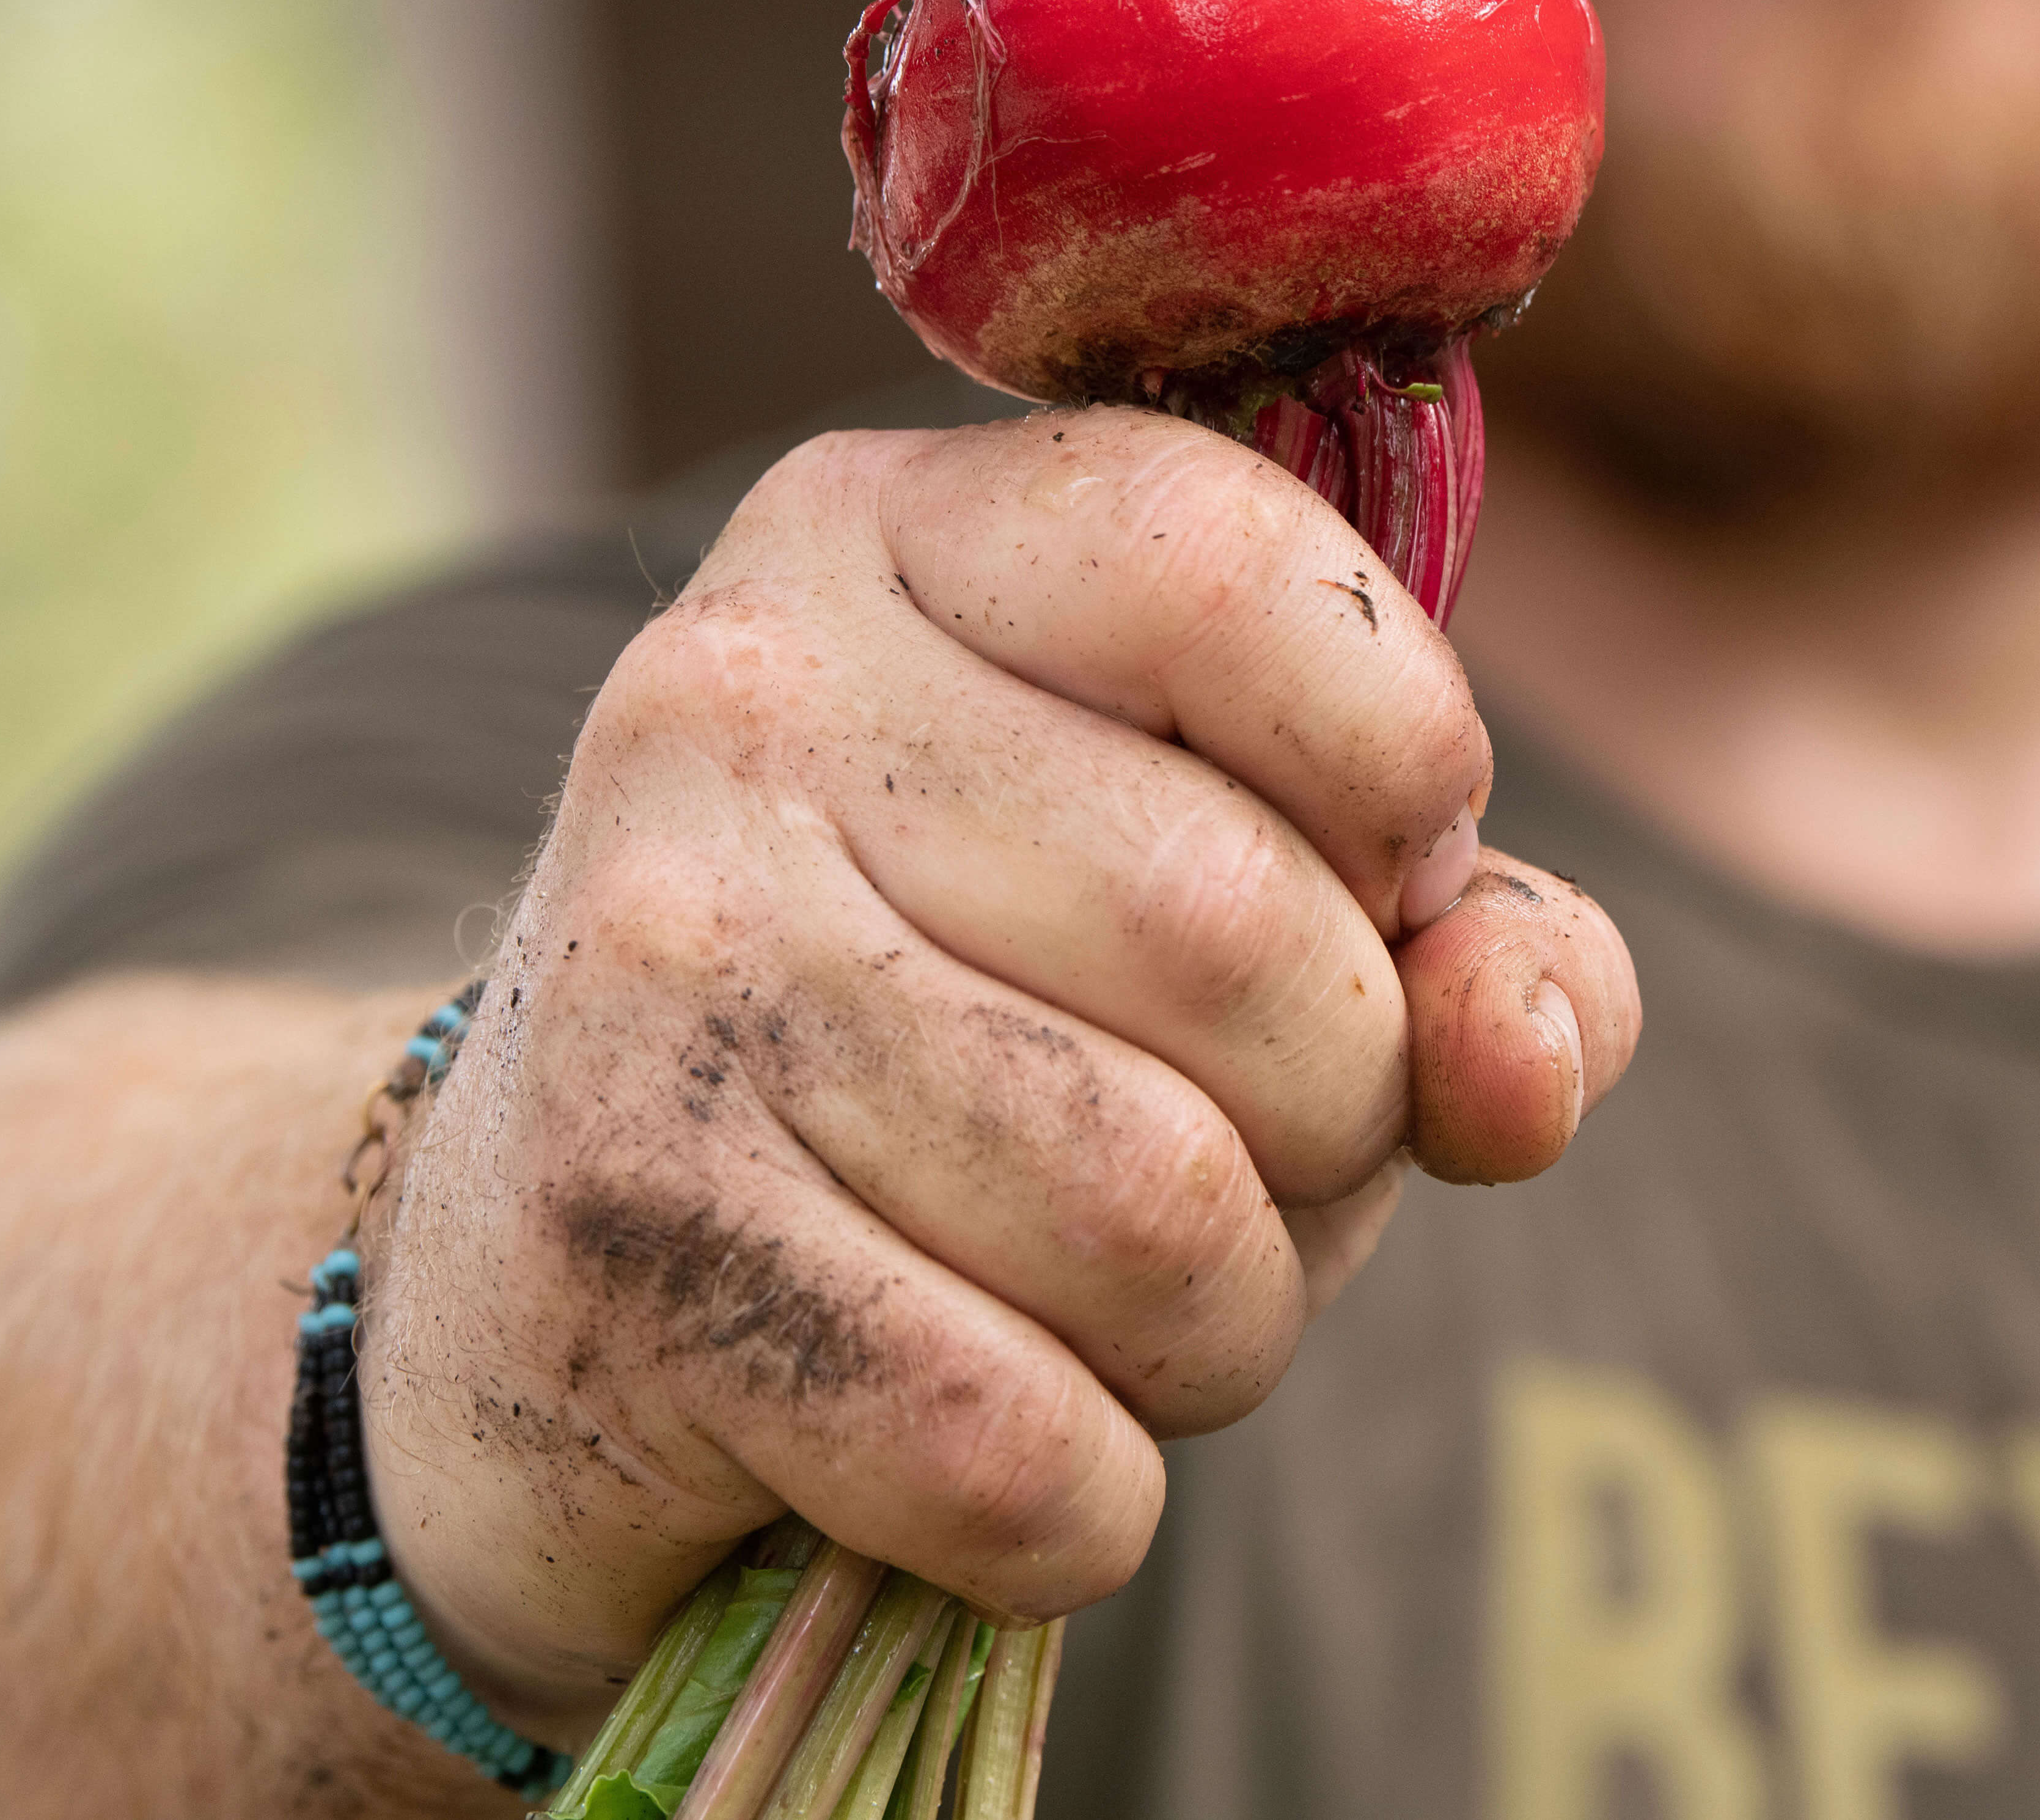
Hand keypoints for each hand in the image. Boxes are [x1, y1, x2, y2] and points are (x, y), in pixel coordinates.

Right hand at [351, 407, 1641, 1730]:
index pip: (1239, 565)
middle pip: (1249, 935)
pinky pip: (1017, 1438)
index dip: (1395, 777)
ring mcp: (658, 956)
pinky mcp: (619, 1230)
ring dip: (1219, 1331)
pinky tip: (989, 1444)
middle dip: (1329, 1127)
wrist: (512, 1315)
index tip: (1349, 888)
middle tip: (1215, 1167)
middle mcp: (739, 691)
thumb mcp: (1235, 923)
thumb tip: (1527, 1059)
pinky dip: (1078, 1505)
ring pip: (1159, 1206)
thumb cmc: (958, 1067)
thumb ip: (1467, 945)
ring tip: (1108, 1311)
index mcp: (886, 534)